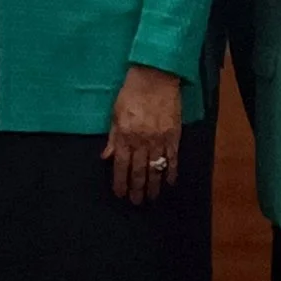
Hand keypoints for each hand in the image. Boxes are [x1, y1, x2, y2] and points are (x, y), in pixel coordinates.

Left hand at [103, 64, 181, 204]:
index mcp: (125, 136)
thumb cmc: (131, 93)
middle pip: (138, 171)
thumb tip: (106, 157)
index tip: (120, 194)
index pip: (121, 165)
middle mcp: (141, 141)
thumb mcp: (115, 113)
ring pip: (155, 168)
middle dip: (137, 189)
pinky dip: (171, 172)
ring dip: (153, 186)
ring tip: (151, 198)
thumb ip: (112, 137)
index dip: (120, 182)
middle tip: (136, 202)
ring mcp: (159, 139)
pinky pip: (173, 158)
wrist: (155, 77)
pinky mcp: (174, 135)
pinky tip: (170, 183)